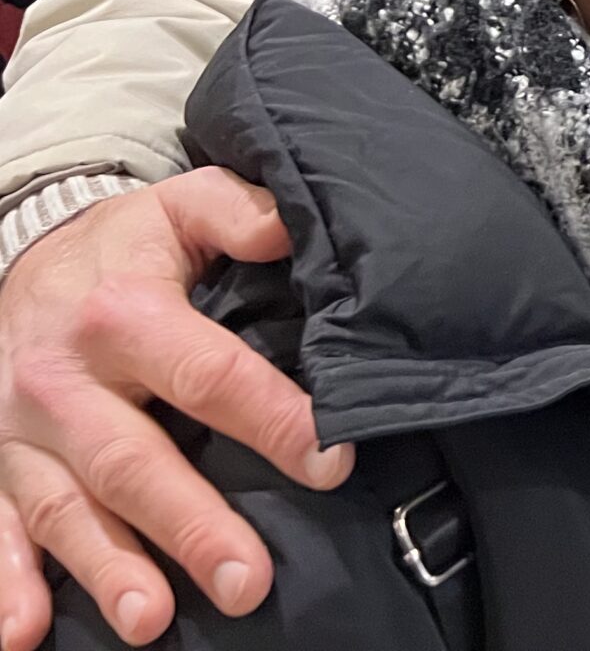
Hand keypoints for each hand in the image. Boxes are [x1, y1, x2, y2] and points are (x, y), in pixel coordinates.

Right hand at [0, 171, 349, 648]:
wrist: (18, 257)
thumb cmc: (123, 246)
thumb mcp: (179, 207)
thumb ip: (239, 211)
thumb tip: (288, 229)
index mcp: (123, 316)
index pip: (209, 374)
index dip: (271, 417)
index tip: (331, 461)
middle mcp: (65, 383)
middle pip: (134, 462)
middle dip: (191, 526)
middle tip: (248, 581)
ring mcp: (21, 436)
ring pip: (66, 511)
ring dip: (106, 569)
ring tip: (151, 620)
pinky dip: (3, 588)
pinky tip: (21, 635)